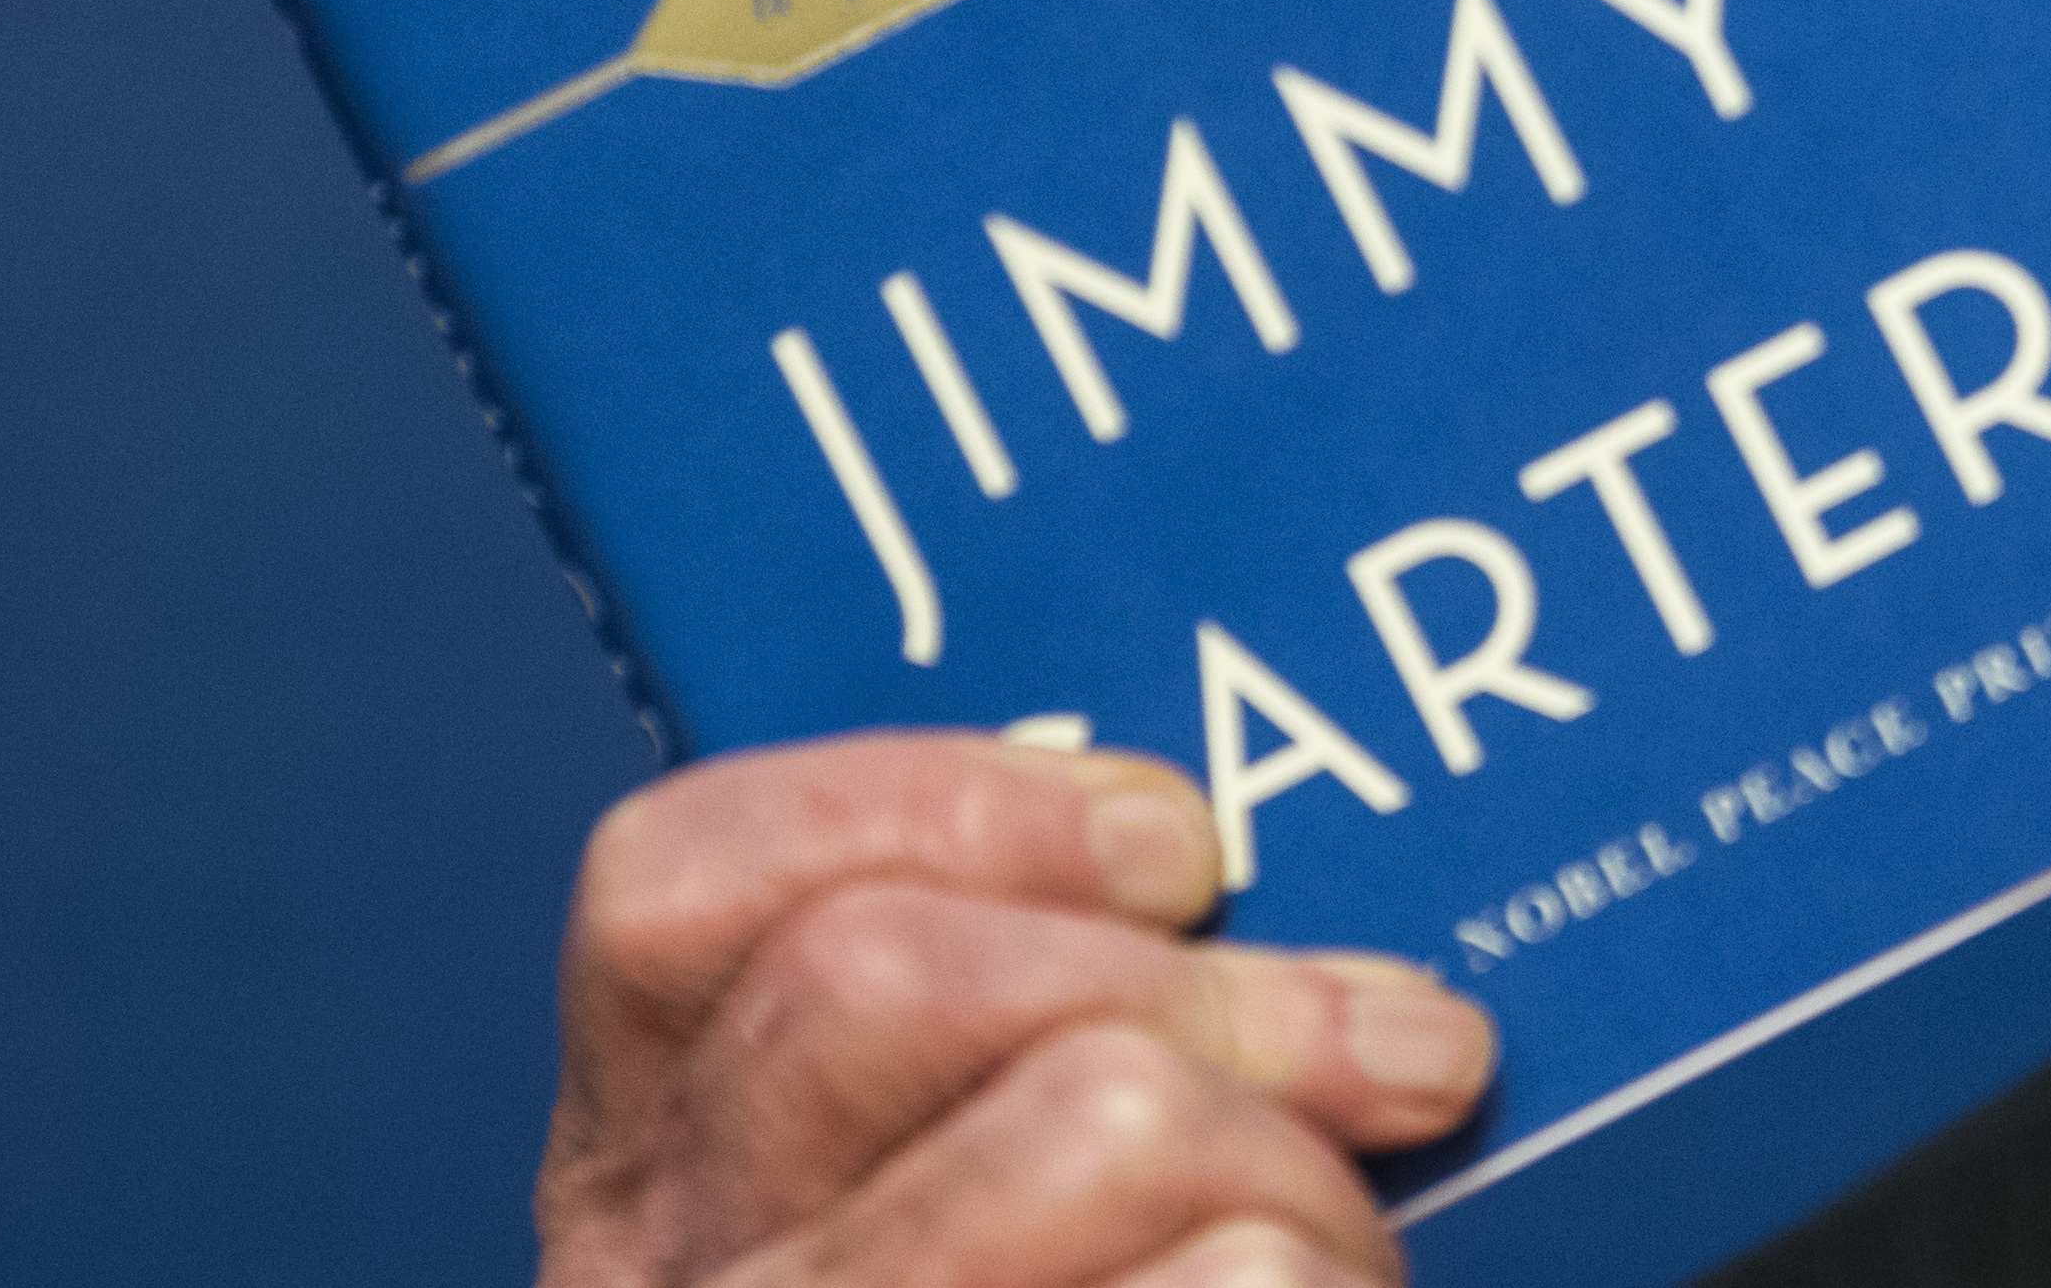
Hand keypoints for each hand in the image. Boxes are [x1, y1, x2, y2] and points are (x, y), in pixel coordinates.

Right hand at [535, 733, 1492, 1287]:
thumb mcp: (989, 1212)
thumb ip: (1025, 1056)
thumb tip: (1221, 882)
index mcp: (659, 1196)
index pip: (684, 895)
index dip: (952, 808)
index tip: (1182, 845)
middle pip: (886, 982)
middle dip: (1209, 988)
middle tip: (1391, 1054)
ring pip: (1092, 1123)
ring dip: (1298, 1174)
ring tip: (1340, 1262)